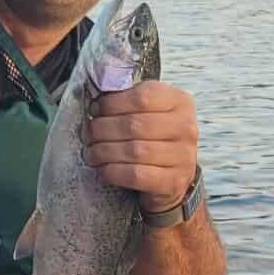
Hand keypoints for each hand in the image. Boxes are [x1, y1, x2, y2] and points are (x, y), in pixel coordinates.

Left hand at [83, 80, 198, 214]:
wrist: (174, 176)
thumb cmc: (155, 138)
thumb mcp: (150, 111)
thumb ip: (128, 99)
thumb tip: (97, 93)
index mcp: (179, 102)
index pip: (142, 97)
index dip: (112, 103)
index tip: (95, 110)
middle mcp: (186, 127)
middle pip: (134, 125)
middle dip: (102, 129)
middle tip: (87, 134)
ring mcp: (183, 156)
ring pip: (134, 151)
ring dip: (103, 152)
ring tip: (90, 152)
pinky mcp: (173, 181)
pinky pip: (136, 175)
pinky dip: (113, 171)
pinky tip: (102, 168)